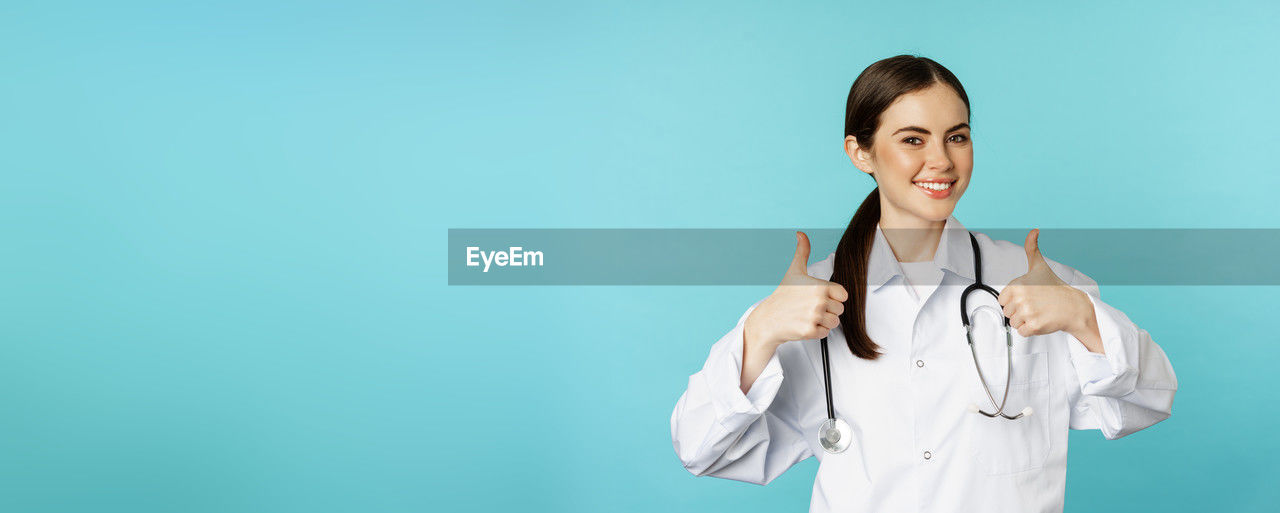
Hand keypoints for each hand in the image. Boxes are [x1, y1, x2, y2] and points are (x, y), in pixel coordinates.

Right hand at [744, 231, 849, 349]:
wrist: (768, 319)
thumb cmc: (783, 295)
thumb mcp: (794, 271)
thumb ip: (802, 251)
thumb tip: (800, 234)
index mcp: (819, 286)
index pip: (843, 295)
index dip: (833, 297)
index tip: (819, 296)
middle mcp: (818, 301)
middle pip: (840, 310)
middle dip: (828, 310)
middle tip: (810, 307)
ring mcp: (814, 316)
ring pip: (834, 322)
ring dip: (823, 321)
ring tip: (808, 316)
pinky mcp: (810, 331)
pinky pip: (825, 333)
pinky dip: (817, 331)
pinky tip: (805, 324)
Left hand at [997, 229, 1097, 343]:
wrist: (1074, 306)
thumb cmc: (1055, 287)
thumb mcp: (1039, 266)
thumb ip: (1032, 248)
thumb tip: (1034, 231)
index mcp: (1016, 285)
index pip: (1002, 300)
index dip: (1014, 300)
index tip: (1027, 297)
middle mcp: (1020, 298)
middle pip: (1007, 312)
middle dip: (1019, 311)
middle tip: (1034, 305)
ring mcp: (1028, 312)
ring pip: (1014, 323)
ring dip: (1025, 321)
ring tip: (1038, 312)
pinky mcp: (1034, 326)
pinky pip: (1022, 332)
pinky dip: (1030, 330)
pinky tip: (1041, 320)